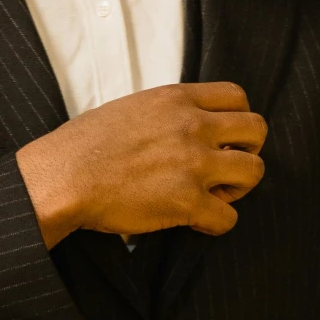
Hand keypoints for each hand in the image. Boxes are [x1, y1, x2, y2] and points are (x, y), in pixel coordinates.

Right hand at [15, 82, 266, 247]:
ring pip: (254, 172)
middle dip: (248, 151)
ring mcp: (193, 164)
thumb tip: (186, 124)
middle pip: (257, 130)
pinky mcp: (186, 202)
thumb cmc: (86, 144)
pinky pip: (228, 218)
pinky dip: (216, 223)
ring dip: (238, 188)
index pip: (238, 96)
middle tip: (225, 168)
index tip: (223, 138)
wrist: (63, 176)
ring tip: (213, 196)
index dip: (237, 120)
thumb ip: (168, 111)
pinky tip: (196, 221)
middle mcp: (193, 127)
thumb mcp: (132, 107)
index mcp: (178, 100)